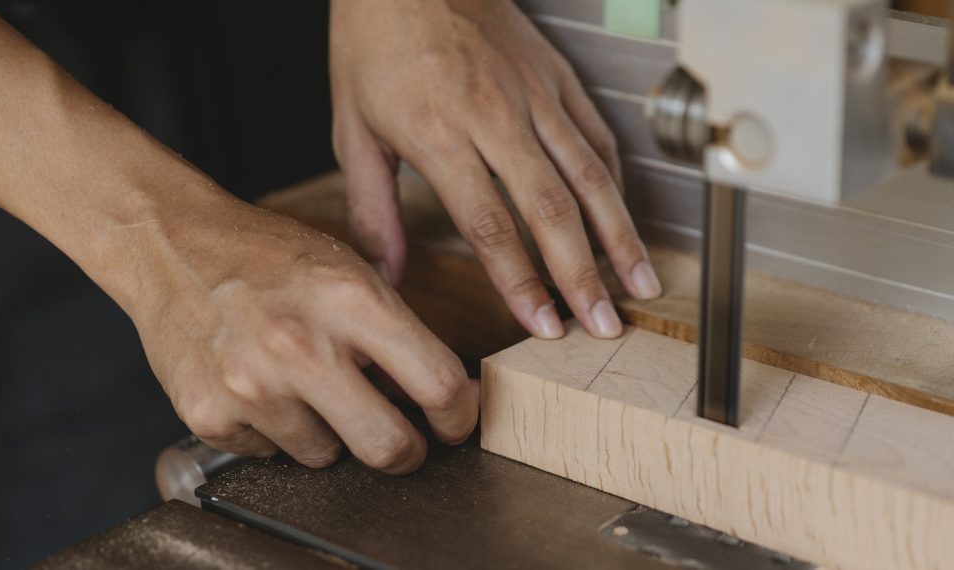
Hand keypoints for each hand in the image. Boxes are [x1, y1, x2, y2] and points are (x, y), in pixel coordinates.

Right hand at [130, 202, 476, 472]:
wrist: (170, 246)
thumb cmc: (267, 257)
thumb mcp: (346, 270)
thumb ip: (395, 331)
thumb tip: (444, 394)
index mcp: (349, 300)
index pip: (437, 384)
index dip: (459, 414)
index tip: (454, 420)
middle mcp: (300, 346)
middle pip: (389, 447)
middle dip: (405, 451)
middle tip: (402, 439)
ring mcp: (250, 387)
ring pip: (326, 456)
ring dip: (328, 432)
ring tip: (302, 384)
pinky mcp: (208, 416)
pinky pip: (269, 454)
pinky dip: (273, 430)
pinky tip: (259, 386)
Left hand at [330, 0, 661, 340]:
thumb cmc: (373, 43)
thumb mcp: (352, 129)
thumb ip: (372, 209)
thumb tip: (386, 274)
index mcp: (439, 133)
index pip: (490, 225)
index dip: (520, 281)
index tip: (543, 324)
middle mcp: (495, 116)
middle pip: (551, 209)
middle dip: (582, 274)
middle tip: (604, 324)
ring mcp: (533, 94)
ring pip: (588, 174)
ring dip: (617, 234)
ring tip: (640, 282)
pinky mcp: (554, 76)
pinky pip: (594, 134)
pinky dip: (614, 181)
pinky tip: (623, 217)